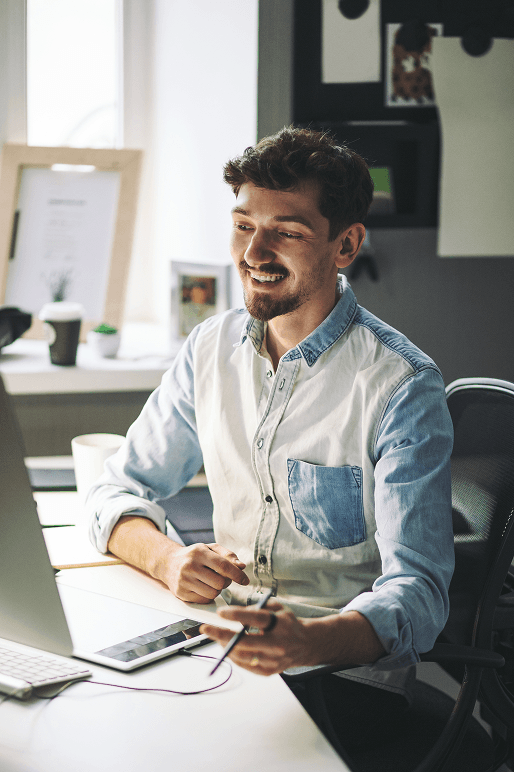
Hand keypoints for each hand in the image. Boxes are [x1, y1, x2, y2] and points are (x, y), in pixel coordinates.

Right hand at [160, 542, 249, 603]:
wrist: (168, 563)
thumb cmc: (194, 555)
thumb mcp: (210, 549)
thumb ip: (227, 555)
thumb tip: (242, 566)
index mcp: (199, 552)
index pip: (223, 566)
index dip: (237, 574)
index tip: (245, 581)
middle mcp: (190, 566)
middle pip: (220, 582)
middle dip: (225, 582)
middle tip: (222, 578)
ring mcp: (184, 580)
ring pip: (213, 593)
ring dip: (217, 590)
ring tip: (211, 582)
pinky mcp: (181, 593)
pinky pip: (204, 600)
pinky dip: (208, 596)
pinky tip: (203, 587)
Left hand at [200, 600, 316, 674]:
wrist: (306, 645)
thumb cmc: (289, 624)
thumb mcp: (278, 608)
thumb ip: (259, 607)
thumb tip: (237, 612)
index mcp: (281, 625)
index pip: (256, 618)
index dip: (236, 615)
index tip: (220, 613)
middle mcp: (277, 644)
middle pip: (244, 641)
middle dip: (221, 635)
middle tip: (206, 629)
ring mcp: (273, 660)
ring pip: (242, 656)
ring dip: (225, 646)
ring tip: (217, 637)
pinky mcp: (268, 671)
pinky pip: (245, 665)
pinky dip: (234, 656)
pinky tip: (229, 648)